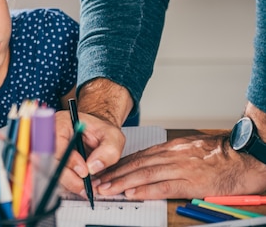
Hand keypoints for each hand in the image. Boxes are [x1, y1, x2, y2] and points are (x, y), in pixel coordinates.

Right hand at [55, 110, 125, 195]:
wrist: (96, 135)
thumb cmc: (102, 132)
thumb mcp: (113, 136)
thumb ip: (108, 150)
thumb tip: (93, 167)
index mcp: (61, 124)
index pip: (57, 145)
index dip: (69, 161)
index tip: (85, 172)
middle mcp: (50, 136)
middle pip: (50, 162)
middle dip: (69, 178)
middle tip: (87, 187)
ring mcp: (48, 150)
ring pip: (53, 173)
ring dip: (70, 183)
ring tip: (89, 186)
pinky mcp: (51, 163)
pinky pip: (56, 177)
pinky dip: (70, 184)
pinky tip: (83, 184)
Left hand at [95, 133, 265, 198]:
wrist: (244, 156)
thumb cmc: (220, 154)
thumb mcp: (190, 146)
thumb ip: (171, 153)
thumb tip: (151, 161)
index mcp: (170, 147)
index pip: (137, 156)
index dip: (119, 165)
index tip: (104, 171)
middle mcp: (171, 155)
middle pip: (136, 164)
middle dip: (114, 174)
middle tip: (97, 182)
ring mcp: (180, 168)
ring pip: (144, 174)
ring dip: (122, 182)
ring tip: (107, 189)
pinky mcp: (191, 181)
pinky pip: (164, 186)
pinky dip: (145, 190)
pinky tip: (132, 193)